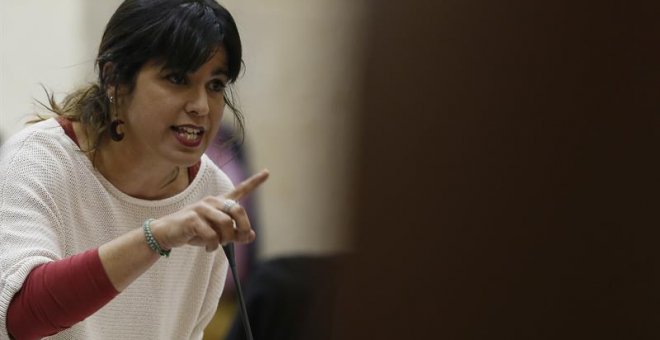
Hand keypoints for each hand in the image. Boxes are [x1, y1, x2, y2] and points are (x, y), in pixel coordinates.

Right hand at [150, 169, 268, 251]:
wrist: (166, 233)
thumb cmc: (193, 231)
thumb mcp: (217, 233)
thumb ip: (234, 234)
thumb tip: (252, 235)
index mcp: (220, 202)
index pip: (240, 190)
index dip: (255, 182)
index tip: (267, 172)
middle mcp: (212, 201)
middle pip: (239, 211)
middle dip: (243, 228)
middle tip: (238, 239)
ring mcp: (202, 208)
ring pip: (226, 224)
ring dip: (226, 239)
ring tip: (218, 244)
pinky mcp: (193, 219)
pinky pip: (212, 235)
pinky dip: (213, 245)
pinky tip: (209, 248)